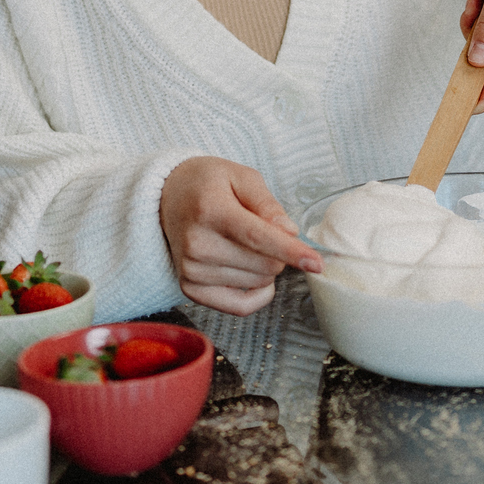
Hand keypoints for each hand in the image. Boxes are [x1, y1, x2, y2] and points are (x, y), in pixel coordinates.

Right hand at [159, 156, 321, 314]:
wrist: (167, 198)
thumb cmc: (207, 184)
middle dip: (278, 252)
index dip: (291, 252)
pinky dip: (258, 293)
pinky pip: (240, 306)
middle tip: (263, 231)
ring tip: (245, 244)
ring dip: (265, 268)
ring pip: (257, 283)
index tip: (317, 263)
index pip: (258, 238)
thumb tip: (290, 232)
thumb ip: (267, 204)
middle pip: (264, 265)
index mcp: (211, 210)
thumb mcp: (240, 176)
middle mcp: (197, 244)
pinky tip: (255, 275)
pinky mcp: (190, 288)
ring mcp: (192, 269)